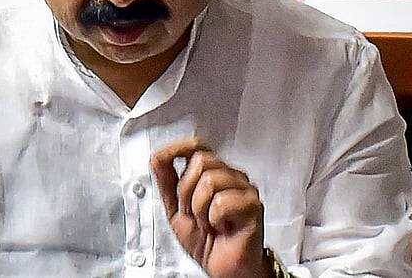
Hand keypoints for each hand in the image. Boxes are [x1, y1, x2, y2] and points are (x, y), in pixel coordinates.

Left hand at [150, 139, 271, 277]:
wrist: (225, 270)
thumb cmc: (207, 243)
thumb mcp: (176, 211)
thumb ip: (167, 183)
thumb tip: (158, 158)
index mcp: (215, 174)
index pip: (198, 147)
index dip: (179, 148)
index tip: (162, 158)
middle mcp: (231, 177)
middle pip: (201, 161)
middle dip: (186, 193)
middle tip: (195, 214)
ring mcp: (244, 189)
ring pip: (210, 181)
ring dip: (200, 210)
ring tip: (209, 223)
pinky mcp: (253, 205)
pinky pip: (222, 202)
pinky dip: (214, 219)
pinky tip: (222, 227)